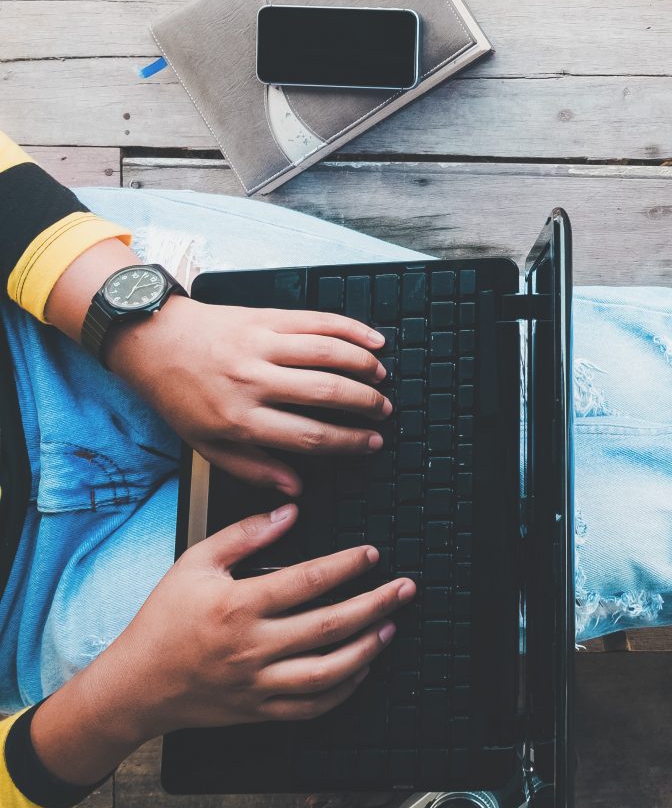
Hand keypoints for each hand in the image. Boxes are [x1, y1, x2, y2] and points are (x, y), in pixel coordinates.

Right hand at [31, 505, 416, 783]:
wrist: (134, 685)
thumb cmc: (163, 621)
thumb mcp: (193, 564)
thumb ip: (243, 535)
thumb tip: (289, 511)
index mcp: (237, 606)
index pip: (308, 580)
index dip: (347, 565)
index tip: (372, 554)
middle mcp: (252, 646)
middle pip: (330, 624)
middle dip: (376, 603)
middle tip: (406, 588)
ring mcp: (257, 682)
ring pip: (329, 671)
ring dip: (368, 649)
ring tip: (391, 627)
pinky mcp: (259, 709)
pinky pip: (311, 707)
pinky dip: (343, 690)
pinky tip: (362, 669)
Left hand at [105, 294, 392, 495]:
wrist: (152, 342)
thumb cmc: (178, 394)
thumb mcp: (205, 444)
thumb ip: (252, 468)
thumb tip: (293, 489)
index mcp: (239, 418)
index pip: (309, 434)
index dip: (349, 441)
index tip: (370, 443)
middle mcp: (253, 380)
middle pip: (328, 393)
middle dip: (366, 404)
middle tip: (383, 411)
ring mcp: (261, 345)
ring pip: (329, 354)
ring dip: (364, 366)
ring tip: (381, 378)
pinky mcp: (267, 318)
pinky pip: (319, 321)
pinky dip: (352, 329)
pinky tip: (373, 340)